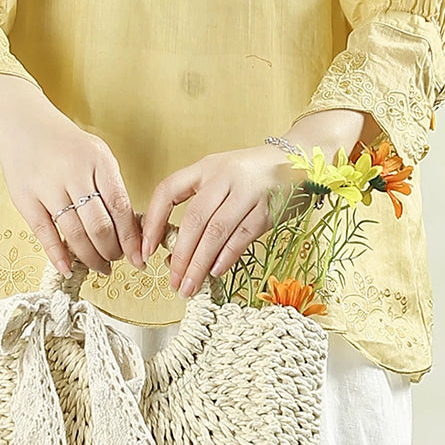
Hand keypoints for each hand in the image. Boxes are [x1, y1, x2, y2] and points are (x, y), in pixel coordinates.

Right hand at [0, 72, 144, 276]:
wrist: (23, 123)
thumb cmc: (65, 144)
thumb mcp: (96, 154)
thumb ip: (111, 187)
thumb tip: (128, 230)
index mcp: (98, 160)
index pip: (120, 207)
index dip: (131, 238)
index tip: (138, 257)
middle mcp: (73, 172)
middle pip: (99, 225)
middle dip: (112, 251)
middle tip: (117, 261)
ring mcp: (47, 186)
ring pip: (74, 233)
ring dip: (90, 257)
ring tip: (100, 267)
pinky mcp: (25, 199)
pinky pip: (44, 233)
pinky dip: (58, 255)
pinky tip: (68, 268)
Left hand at [140, 143, 307, 298]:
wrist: (298, 159)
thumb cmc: (252, 174)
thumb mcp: (221, 176)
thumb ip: (200, 205)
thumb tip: (174, 252)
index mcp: (205, 167)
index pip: (168, 191)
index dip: (154, 221)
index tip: (146, 249)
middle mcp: (224, 176)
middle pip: (194, 219)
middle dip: (180, 255)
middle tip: (172, 282)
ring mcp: (248, 192)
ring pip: (217, 232)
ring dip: (200, 263)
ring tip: (189, 286)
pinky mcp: (268, 208)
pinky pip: (242, 237)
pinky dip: (226, 256)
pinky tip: (215, 272)